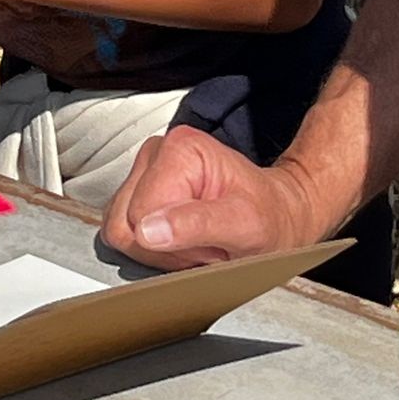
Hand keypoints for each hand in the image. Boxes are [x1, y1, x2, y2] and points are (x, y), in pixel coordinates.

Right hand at [99, 125, 330, 271]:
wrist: (278, 215)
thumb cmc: (269, 217)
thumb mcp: (246, 225)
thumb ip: (196, 225)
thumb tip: (148, 231)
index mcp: (180, 150)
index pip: (139, 216)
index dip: (169, 244)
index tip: (206, 243)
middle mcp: (156, 153)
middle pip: (124, 223)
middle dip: (162, 248)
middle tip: (203, 245)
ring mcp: (145, 170)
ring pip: (120, 229)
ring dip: (158, 249)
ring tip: (195, 241)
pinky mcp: (138, 189)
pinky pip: (124, 231)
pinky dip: (152, 245)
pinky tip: (181, 239)